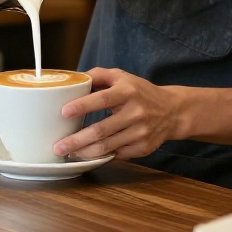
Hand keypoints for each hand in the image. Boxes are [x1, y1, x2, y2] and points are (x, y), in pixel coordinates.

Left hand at [53, 68, 179, 158]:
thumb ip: (98, 75)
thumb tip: (74, 78)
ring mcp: (140, 133)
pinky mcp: (143, 148)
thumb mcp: (122, 77)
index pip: (102, 99)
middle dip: (77, 140)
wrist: (172, 111)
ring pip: (107, 146)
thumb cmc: (140, 92)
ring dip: (85, 152)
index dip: (83, 106)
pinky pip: (117, 154)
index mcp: (127, 92)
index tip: (64, 112)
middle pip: (101, 130)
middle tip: (58, 146)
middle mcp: (135, 113)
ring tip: (69, 153)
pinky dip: (101, 156)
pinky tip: (88, 155)